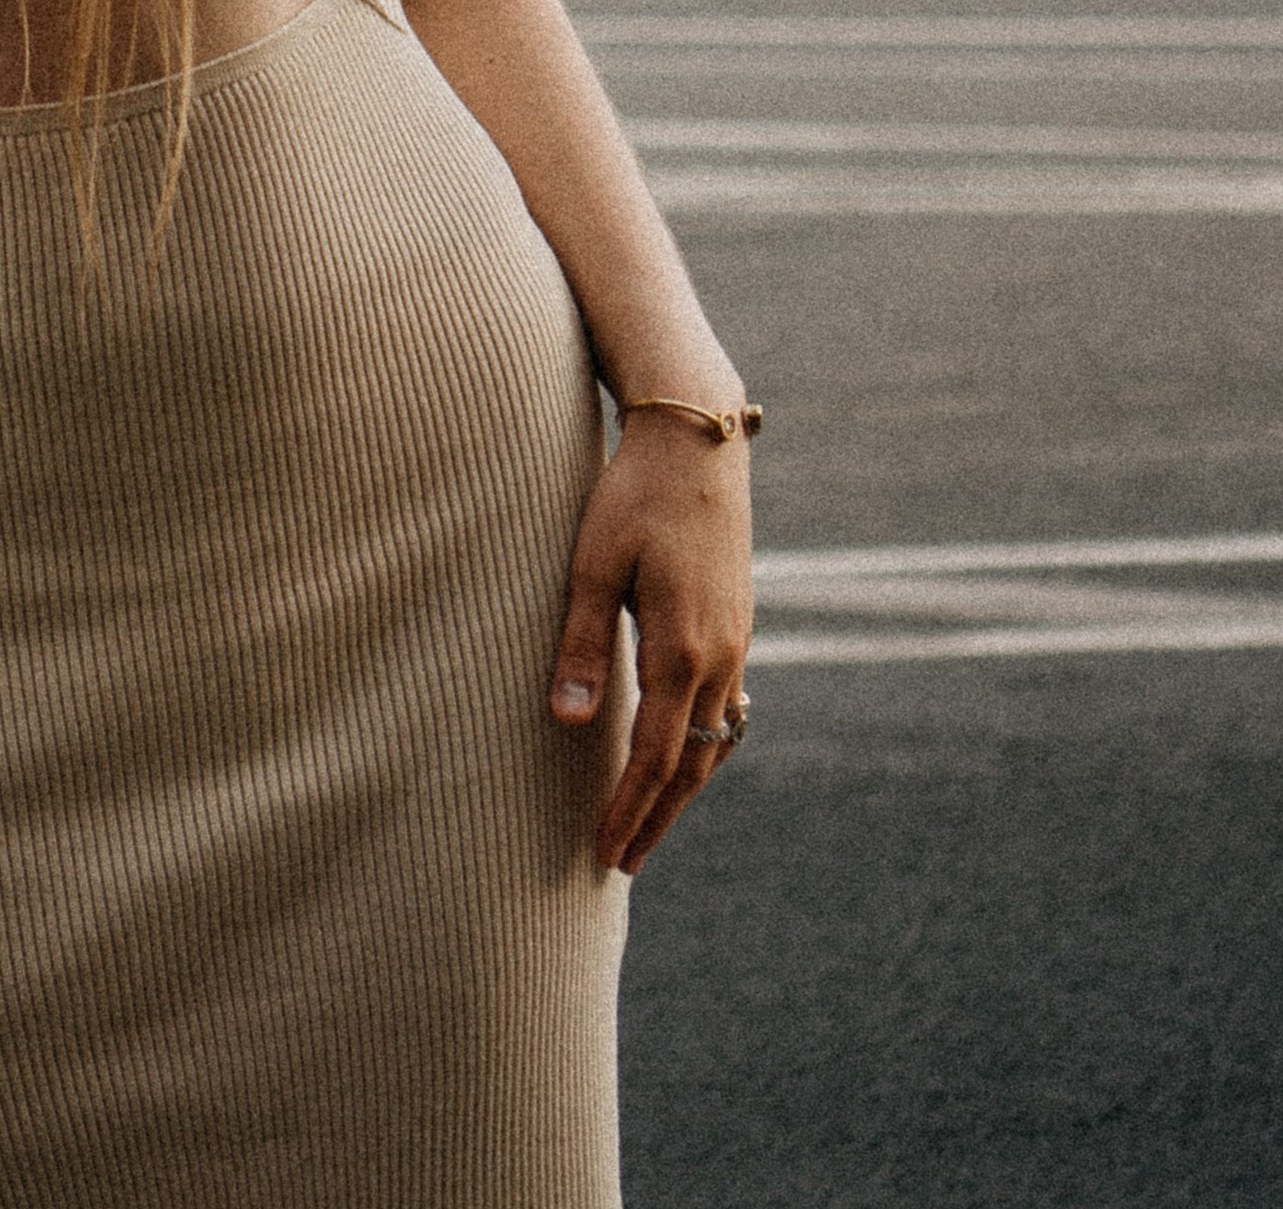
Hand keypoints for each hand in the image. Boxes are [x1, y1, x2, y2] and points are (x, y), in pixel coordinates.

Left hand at [548, 411, 753, 876]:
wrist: (697, 440)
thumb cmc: (634, 494)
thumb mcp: (595, 562)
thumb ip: (580, 644)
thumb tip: (569, 722)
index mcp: (683, 648)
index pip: (657, 756)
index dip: (631, 810)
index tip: (606, 853)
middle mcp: (720, 656)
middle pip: (694, 764)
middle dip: (658, 817)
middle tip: (625, 865)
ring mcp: (736, 642)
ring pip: (715, 740)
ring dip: (683, 788)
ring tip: (649, 824)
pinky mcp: (737, 624)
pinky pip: (725, 707)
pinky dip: (702, 746)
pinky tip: (681, 754)